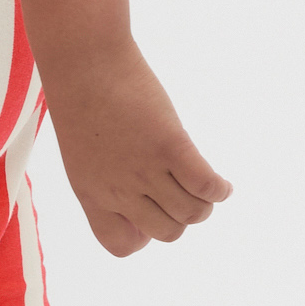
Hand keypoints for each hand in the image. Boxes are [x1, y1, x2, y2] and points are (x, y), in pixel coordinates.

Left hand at [44, 45, 232, 258]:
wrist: (83, 60)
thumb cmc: (82, 97)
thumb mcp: (83, 150)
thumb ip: (108, 178)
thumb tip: (149, 196)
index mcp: (92, 193)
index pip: (120, 245)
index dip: (142, 235)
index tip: (150, 209)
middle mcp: (119, 189)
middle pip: (168, 232)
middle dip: (180, 218)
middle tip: (182, 190)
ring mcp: (145, 169)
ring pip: (193, 213)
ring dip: (205, 204)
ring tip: (206, 185)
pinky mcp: (170, 145)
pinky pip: (206, 186)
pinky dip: (221, 190)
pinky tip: (222, 183)